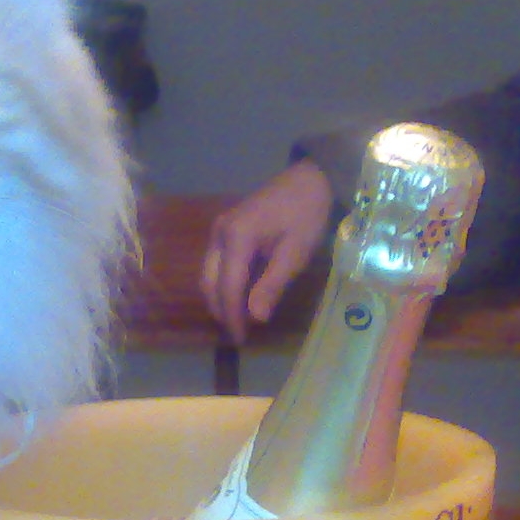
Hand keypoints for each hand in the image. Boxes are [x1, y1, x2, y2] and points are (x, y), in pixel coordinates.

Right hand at [201, 160, 335, 343]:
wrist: (310, 178)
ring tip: (239, 319)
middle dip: (221, 310)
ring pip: (209, 273)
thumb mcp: (295, 252)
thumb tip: (256, 318)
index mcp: (237, 237)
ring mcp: (220, 229)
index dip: (232, 316)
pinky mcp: (225, 229)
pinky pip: (217, 263)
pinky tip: (240, 296)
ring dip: (220, 298)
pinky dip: (225, 283)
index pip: (227, 287)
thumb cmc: (307, 214)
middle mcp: (220, 233)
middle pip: (209, 281)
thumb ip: (272, 285)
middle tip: (238, 334)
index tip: (241, 340)